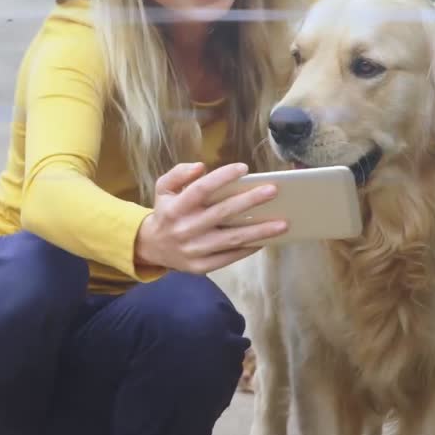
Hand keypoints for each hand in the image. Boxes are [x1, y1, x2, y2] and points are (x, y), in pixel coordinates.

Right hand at [135, 162, 288, 274]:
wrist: (151, 248)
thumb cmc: (166, 213)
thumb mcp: (163, 189)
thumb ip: (179, 174)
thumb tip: (201, 167)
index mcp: (175, 208)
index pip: (201, 189)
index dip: (222, 177)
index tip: (244, 168)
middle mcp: (184, 229)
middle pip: (222, 213)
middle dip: (249, 201)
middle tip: (272, 191)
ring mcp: (193, 250)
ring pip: (232, 239)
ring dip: (259, 231)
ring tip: (283, 224)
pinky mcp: (200, 267)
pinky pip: (230, 257)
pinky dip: (249, 248)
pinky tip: (266, 240)